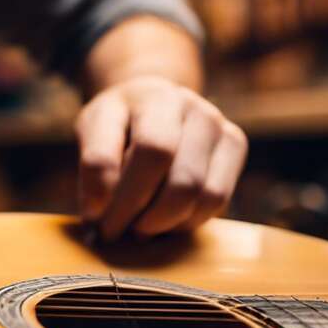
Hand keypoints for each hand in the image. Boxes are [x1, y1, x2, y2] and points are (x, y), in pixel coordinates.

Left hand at [75, 75, 246, 240]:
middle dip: (140, 214)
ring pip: (198, 194)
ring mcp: (217, 123)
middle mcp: (191, 105)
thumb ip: (93, 166)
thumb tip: (98, 214)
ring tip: (136, 225)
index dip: (123, 192)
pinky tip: (163, 219)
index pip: (148, 150)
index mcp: (151, 96)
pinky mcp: (234, 143)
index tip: (93, 216)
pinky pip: (216, 200)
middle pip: (179, 179)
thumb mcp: (93, 131)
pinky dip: (185, 221)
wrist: (154, 104)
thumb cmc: (118, 124)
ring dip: (161, 223)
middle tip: (113, 231)